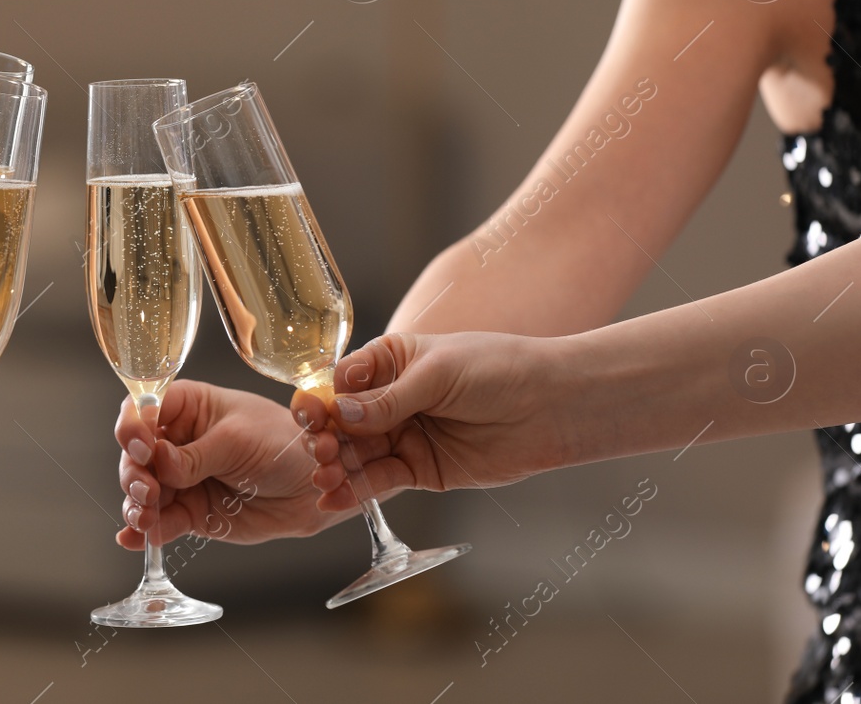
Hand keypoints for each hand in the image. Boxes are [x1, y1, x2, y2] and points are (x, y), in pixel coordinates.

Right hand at [113, 380, 353, 548]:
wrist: (312, 487)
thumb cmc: (282, 444)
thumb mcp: (238, 441)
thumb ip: (196, 455)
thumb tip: (158, 461)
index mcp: (187, 407)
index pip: (143, 409)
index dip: (134, 427)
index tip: (142, 448)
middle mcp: (177, 441)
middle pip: (135, 454)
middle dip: (134, 473)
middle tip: (149, 491)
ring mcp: (181, 479)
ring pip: (142, 491)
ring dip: (136, 504)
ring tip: (146, 517)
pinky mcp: (190, 511)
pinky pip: (160, 521)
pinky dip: (143, 531)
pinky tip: (132, 538)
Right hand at [292, 332, 574, 511]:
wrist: (551, 406)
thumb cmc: (498, 370)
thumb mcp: (438, 374)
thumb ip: (388, 399)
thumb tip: (339, 413)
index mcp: (391, 360)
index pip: (343, 382)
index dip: (323, 399)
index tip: (309, 414)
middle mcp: (391, 398)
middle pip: (344, 422)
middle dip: (326, 437)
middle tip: (319, 452)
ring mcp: (404, 434)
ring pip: (359, 454)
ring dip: (337, 467)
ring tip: (322, 480)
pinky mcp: (420, 468)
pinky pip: (382, 480)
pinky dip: (357, 490)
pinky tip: (334, 499)